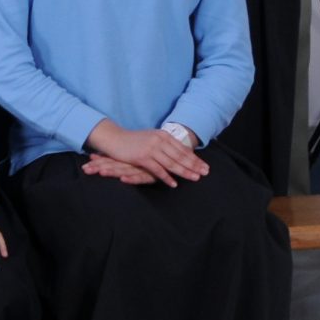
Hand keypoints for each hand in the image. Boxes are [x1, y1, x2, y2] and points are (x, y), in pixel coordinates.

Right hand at [85, 120, 209, 183]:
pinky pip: (158, 169)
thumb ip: (165, 144)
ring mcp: (151, 148)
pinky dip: (166, 177)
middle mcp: (159, 140)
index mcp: (163, 135)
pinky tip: (173, 184)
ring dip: (184, 172)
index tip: (205, 167)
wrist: (114, 138)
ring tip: (195, 178)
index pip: (183, 149)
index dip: (195, 159)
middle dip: (194, 165)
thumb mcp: (152, 138)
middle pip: (180, 156)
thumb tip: (179, 153)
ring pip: (172, 163)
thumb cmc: (133, 140)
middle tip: (205, 173)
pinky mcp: (142, 157)